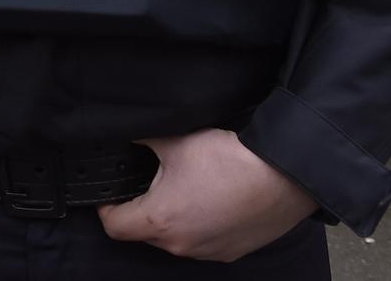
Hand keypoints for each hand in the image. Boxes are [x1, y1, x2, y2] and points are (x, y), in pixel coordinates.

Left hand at [98, 129, 317, 261]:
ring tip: (185, 189)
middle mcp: (181, 245)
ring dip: (173, 219)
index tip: (111, 193)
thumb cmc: (229, 160)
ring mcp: (208, 252)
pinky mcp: (232, 252)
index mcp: (160, 220)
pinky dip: (199, 225)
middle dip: (142, 210)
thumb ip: (142, 141)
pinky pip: (202, 242)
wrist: (284, 176)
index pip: (114, 226)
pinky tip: (210, 201)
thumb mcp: (175, 142)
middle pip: (144, 233)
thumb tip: (126, 137)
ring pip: (175, 240)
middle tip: (150, 181)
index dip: (106, 207)